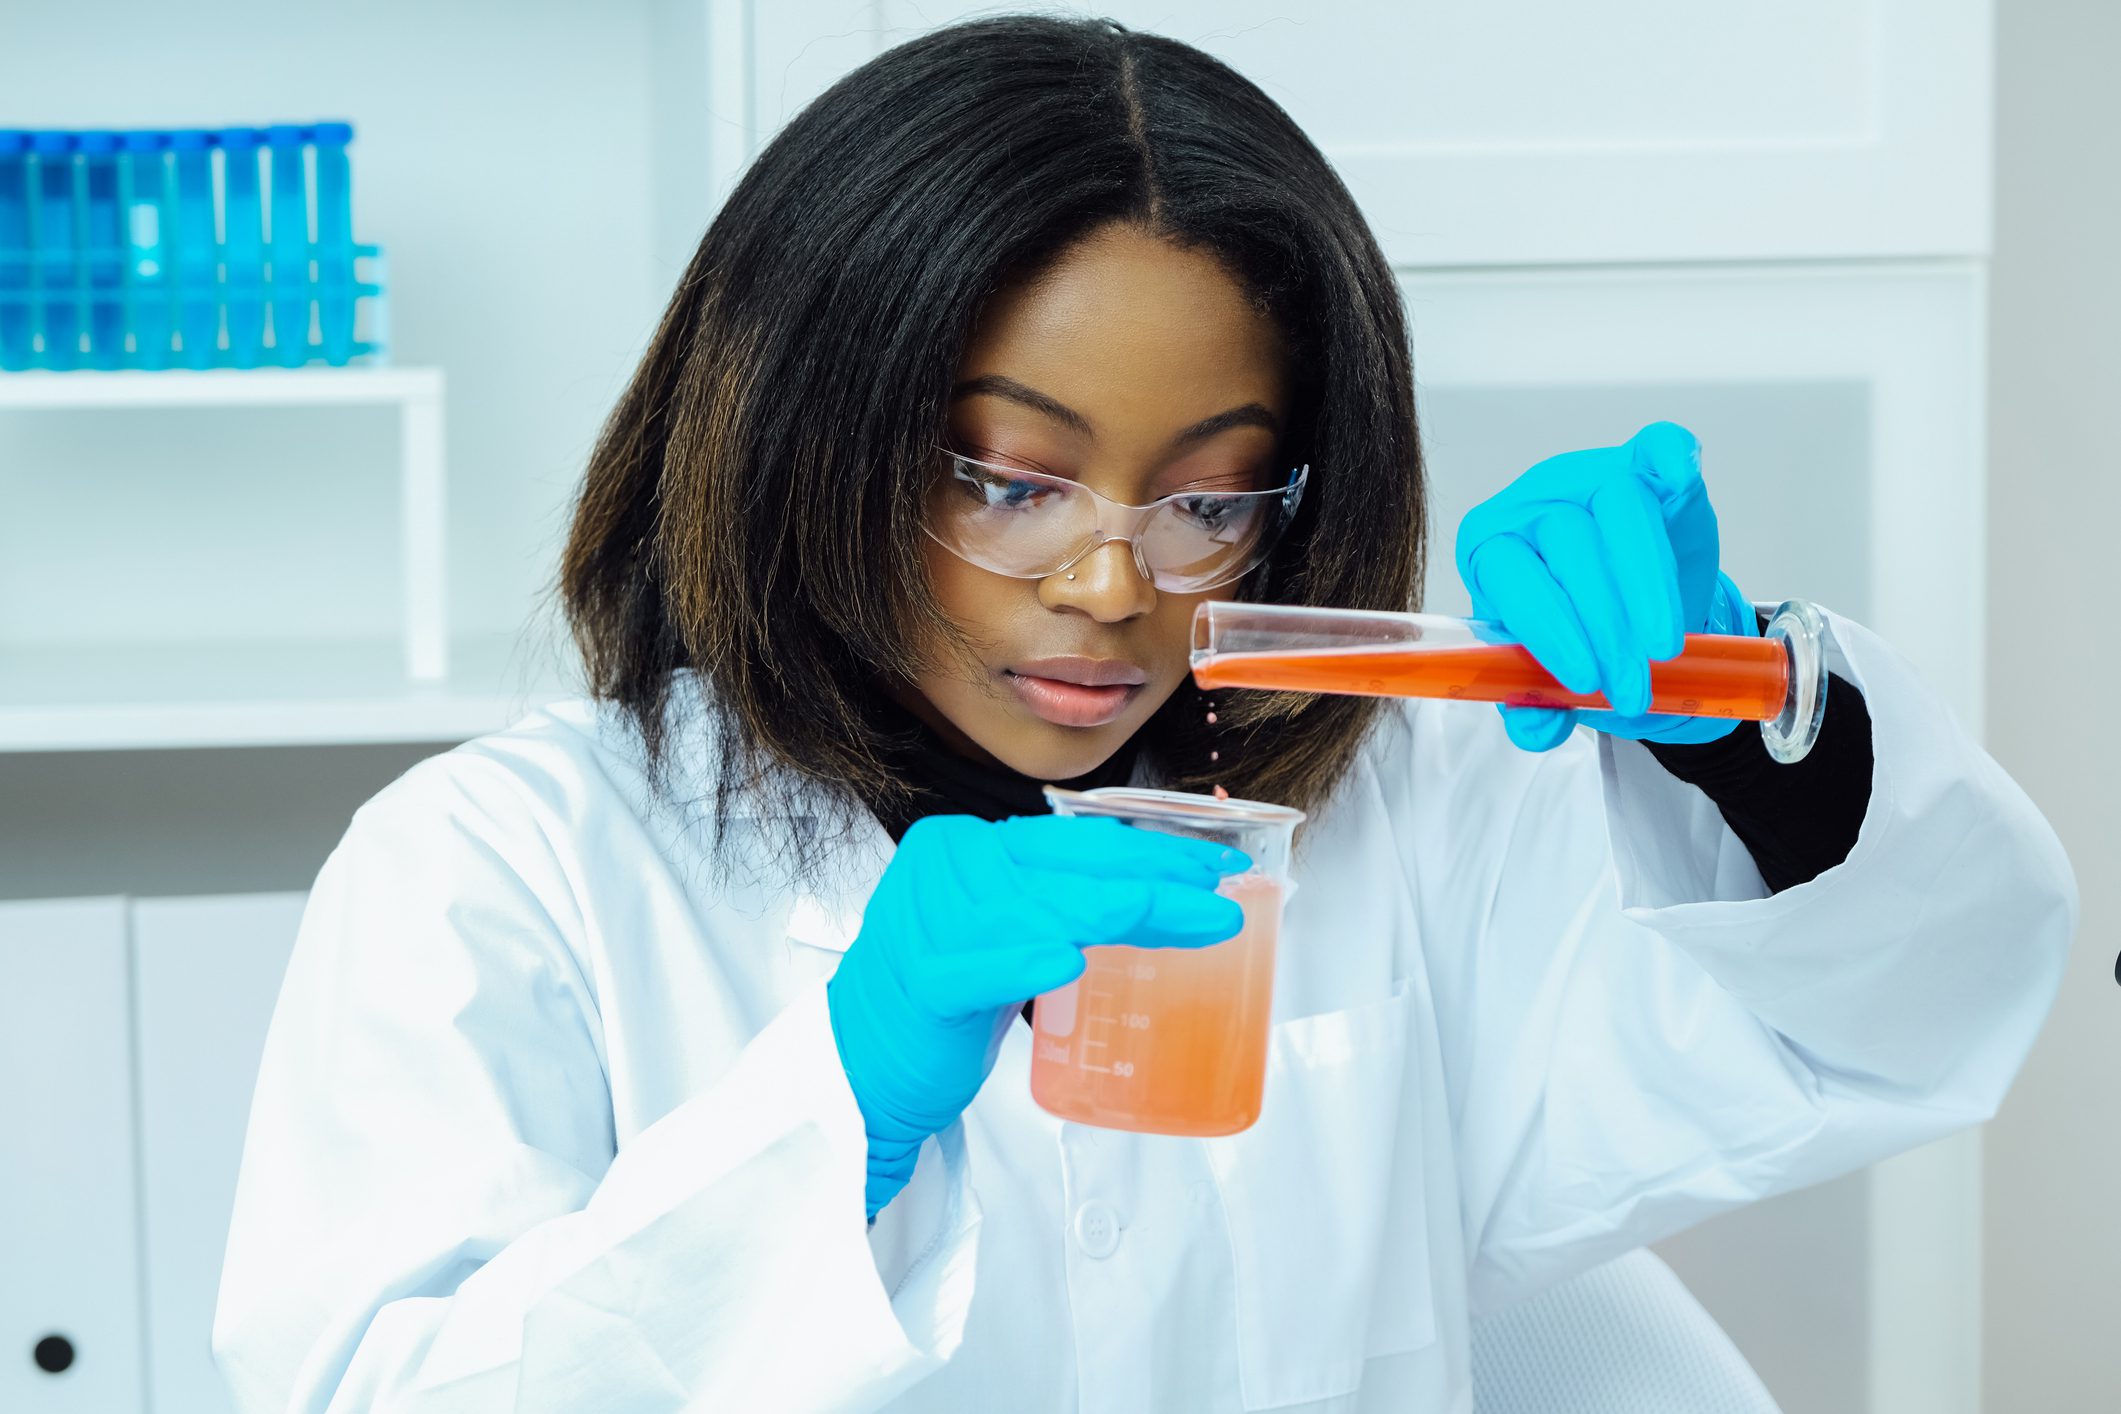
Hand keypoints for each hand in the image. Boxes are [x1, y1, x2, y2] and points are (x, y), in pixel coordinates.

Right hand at [827, 814, 1247, 1216]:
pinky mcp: (920, 980)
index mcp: (961, 845)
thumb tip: (1157, 894)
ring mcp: (928, 921)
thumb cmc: (942, 998)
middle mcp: (943, 867)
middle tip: (1225, 894)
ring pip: (1045, 911)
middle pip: (1069, 869)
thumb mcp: (1003, 932)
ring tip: (1198, 926)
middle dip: (1160, 877)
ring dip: (1130, 914)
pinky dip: (1027, 965)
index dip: (1149, 849)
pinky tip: (1068, 964)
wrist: (863, 1065)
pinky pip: (984, 967)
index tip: (1212, 865)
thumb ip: (1058, 902)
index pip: (1070, 841)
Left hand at [1453, 421, 1755, 752]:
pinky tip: (1683, 482)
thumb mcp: (1544, 675)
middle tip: (1632, 687)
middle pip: (1568, 546)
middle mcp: (1533, 503)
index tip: (1585, 681)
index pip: (1512, 577)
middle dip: (1605, 628)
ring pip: (1620, 507)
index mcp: (1490, 549)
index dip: (1550, 630)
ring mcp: (1590, 475)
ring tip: (1663, 649)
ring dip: (1646, 586)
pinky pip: (1658, 446)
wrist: (1627, 609)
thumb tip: (1538, 726)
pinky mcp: (1645, 460)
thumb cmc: (1574, 632)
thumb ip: (1532, 704)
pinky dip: (1674, 460)